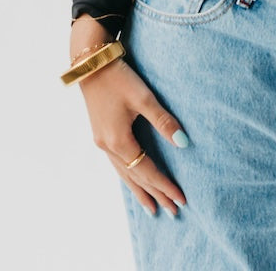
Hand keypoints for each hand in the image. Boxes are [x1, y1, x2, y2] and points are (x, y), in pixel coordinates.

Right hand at [70, 17, 187, 216]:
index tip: (181, 199)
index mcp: (118, 141)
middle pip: (134, 178)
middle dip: (155, 194)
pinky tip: (133, 180)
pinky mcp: (100, 134)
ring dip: (140, 190)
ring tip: (153, 207)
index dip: (165, 185)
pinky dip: (128, 177)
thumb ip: (164, 121)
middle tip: (172, 212)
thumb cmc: (120, 78)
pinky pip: (117, 164)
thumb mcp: (144, 98)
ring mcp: (101, 142)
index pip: (146, 171)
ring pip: (123, 174)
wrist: (91, 64)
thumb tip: (184, 143)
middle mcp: (107, 147)